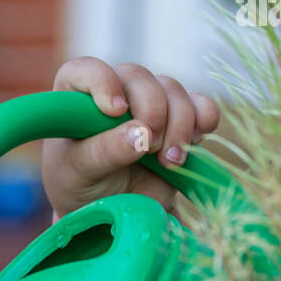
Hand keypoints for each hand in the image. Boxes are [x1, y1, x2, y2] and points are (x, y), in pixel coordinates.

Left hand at [41, 57, 220, 220]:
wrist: (111, 211)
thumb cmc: (82, 185)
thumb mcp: (82, 172)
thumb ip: (105, 151)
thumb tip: (141, 134)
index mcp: (76, 97)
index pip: (86, 70)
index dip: (103, 82)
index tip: (115, 112)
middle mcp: (114, 91)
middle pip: (139, 77)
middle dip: (151, 111)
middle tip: (149, 148)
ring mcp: (150, 103)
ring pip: (173, 90)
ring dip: (178, 125)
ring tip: (169, 162)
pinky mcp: (180, 120)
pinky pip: (202, 105)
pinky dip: (205, 119)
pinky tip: (196, 142)